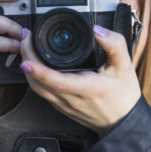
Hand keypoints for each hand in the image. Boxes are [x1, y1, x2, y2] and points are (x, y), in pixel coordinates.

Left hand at [19, 25, 141, 134]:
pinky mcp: (61, 106)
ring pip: (37, 88)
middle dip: (27, 58)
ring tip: (27, 46)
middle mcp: (71, 99)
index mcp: (86, 89)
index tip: (27, 58)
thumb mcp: (125, 67)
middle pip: (39, 83)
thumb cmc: (123, 96)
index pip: (57, 81)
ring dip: (28, 68)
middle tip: (25, 37)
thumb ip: (114, 45)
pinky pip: (42, 91)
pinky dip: (34, 76)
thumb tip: (98, 30)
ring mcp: (63, 105)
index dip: (39, 70)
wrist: (123, 121)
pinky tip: (35, 63)